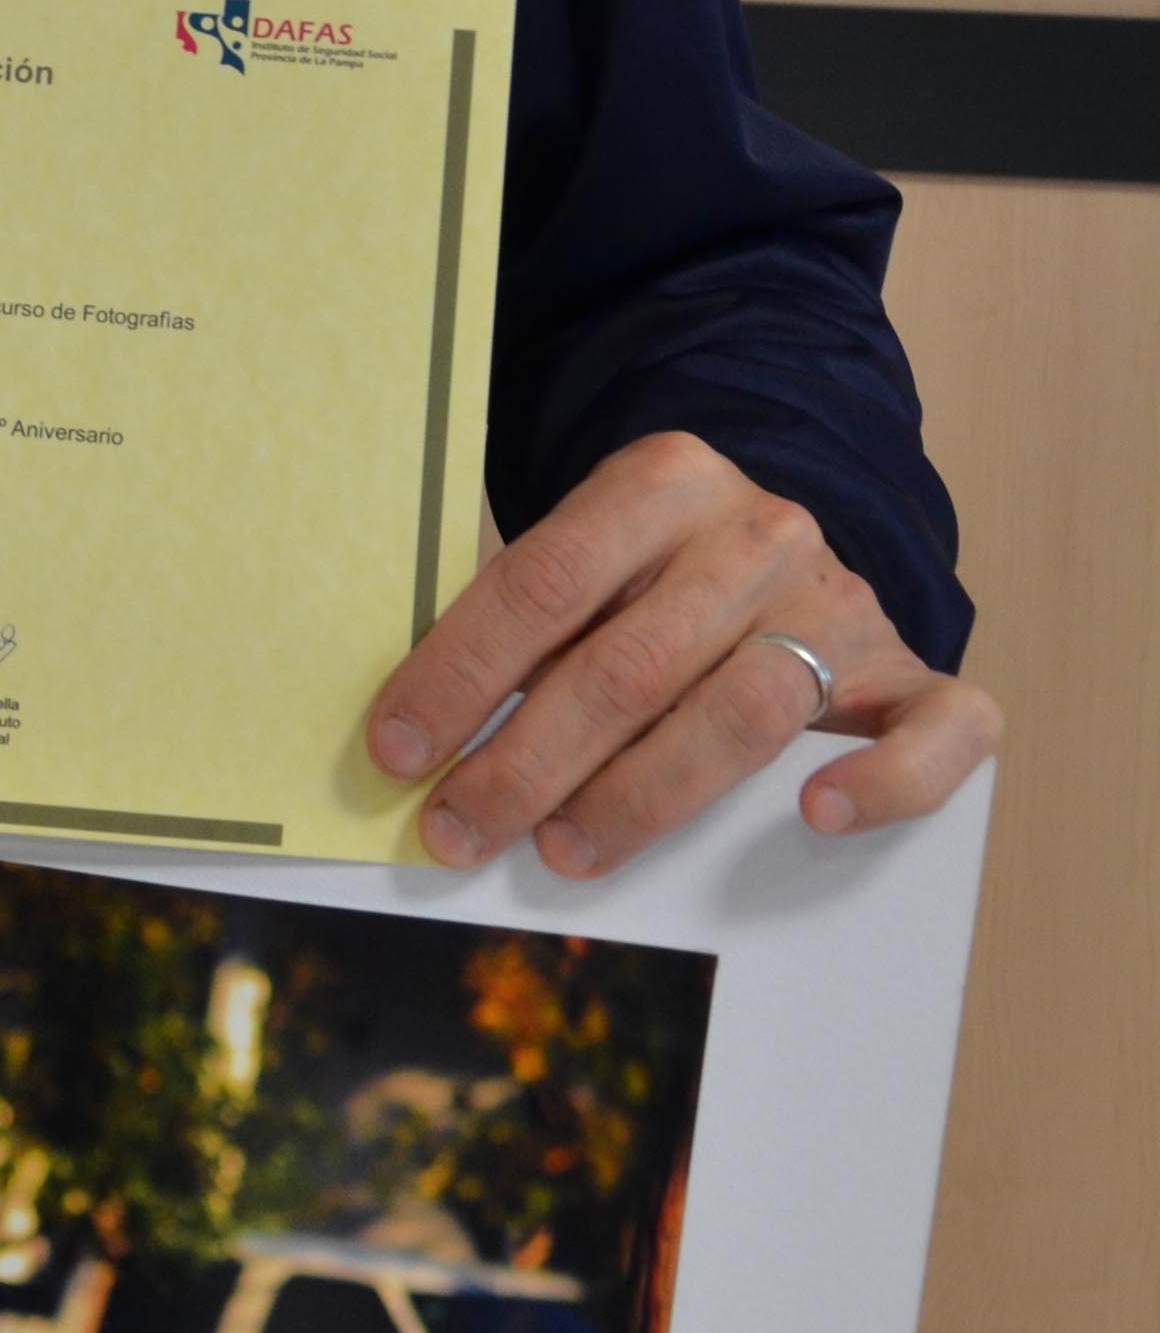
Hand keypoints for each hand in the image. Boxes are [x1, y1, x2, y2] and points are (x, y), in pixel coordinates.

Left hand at [366, 429, 999, 882]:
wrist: (790, 547)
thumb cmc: (653, 582)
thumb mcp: (586, 565)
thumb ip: (524, 630)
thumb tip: (414, 741)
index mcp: (662, 482)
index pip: (544, 582)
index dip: (461, 673)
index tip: (398, 750)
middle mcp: (761, 534)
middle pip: (631, 662)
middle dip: (526, 760)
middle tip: (459, 830)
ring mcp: (845, 605)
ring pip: (748, 710)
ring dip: (643, 795)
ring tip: (562, 850)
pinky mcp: (917, 675)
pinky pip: (934, 731)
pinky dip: (884, 782)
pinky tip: (814, 819)